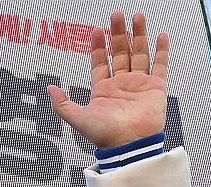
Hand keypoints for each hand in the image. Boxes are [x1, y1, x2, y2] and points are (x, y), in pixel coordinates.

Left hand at [47, 12, 168, 148]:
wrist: (129, 145)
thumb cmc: (105, 136)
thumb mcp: (78, 119)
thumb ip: (62, 104)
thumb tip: (49, 89)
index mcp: (103, 90)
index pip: (100, 62)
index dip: (98, 46)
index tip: (97, 31)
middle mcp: (121, 84)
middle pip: (120, 52)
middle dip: (118, 33)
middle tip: (117, 16)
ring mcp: (139, 84)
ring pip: (139, 53)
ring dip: (138, 35)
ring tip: (137, 18)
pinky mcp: (156, 87)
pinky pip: (160, 65)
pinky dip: (161, 51)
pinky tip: (160, 36)